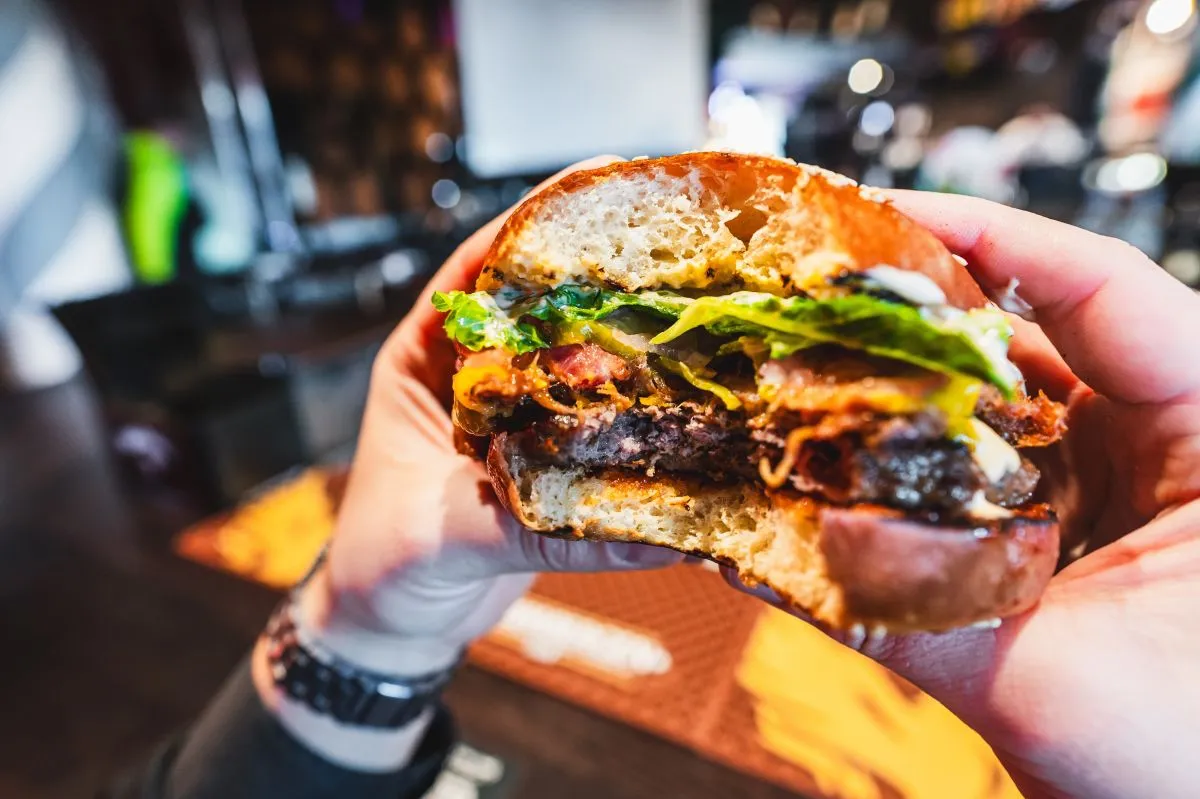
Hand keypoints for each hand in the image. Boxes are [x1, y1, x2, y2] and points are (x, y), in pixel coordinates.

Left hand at [253, 157, 681, 769]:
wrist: (385, 628)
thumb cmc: (381, 570)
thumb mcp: (439, 537)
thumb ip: (530, 528)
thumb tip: (647, 536)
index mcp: (422, 361)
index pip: (479, 268)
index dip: (537, 222)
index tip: (603, 181)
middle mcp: (469, 377)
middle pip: (539, 304)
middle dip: (602, 274)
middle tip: (678, 244)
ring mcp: (507, 416)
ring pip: (571, 358)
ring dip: (625, 340)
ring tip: (697, 310)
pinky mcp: (538, 460)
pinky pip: (589, 424)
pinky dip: (631, 416)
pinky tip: (684, 404)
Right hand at [732, 193, 1199, 798]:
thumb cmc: (1186, 765)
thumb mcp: (1051, 692)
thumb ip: (914, 623)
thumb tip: (782, 563)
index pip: (1110, 291)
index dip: (997, 238)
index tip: (887, 216)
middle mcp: (1169, 437)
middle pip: (1034, 330)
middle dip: (921, 306)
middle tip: (814, 288)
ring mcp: (1117, 473)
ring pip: (999, 391)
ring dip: (909, 380)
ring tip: (811, 360)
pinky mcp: (1073, 510)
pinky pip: (986, 452)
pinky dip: (917, 445)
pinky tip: (847, 445)